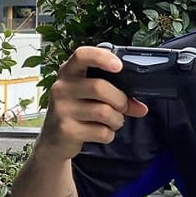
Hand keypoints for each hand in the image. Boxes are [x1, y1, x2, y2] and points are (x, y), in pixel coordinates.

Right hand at [38, 46, 147, 161]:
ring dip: (117, 119)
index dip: (102, 57)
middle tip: (123, 107)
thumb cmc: (76, 112)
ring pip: (104, 111)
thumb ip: (116, 96)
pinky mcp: (66, 130)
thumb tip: (141, 108)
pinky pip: (101, 131)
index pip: (82, 55)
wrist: (53, 141)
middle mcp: (62, 87)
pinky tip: (101, 132)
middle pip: (100, 87)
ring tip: (112, 121)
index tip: (119, 66)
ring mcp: (62, 109)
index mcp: (69, 72)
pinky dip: (108, 134)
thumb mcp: (90, 97)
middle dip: (120, 100)